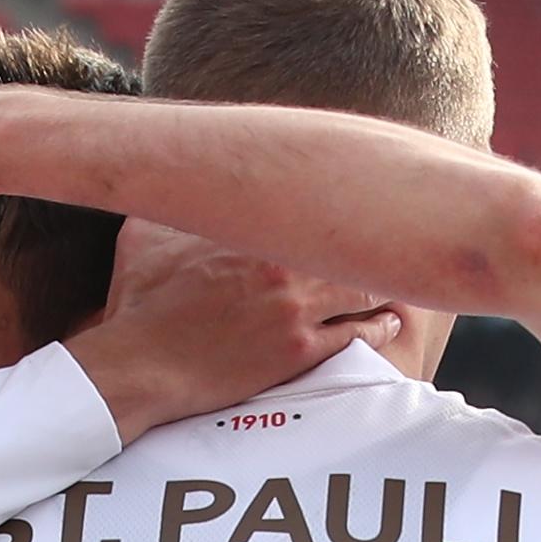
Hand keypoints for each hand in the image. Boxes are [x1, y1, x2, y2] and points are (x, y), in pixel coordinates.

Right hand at [65, 222, 404, 442]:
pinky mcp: (299, 350)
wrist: (139, 365)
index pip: (316, 200)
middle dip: (377, 236)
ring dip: (384, 282)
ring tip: (402, 279)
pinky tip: (390, 322)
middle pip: (351, 240)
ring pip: (363, 286)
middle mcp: (283, 262)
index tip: (361, 196)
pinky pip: (356, 334)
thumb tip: (177, 176)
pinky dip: (378, 326)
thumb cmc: (139, 303)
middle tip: (400, 234)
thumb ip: (176, 204)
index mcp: (252, 228)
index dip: (344, 199)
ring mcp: (295, 308)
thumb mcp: (146, 234)